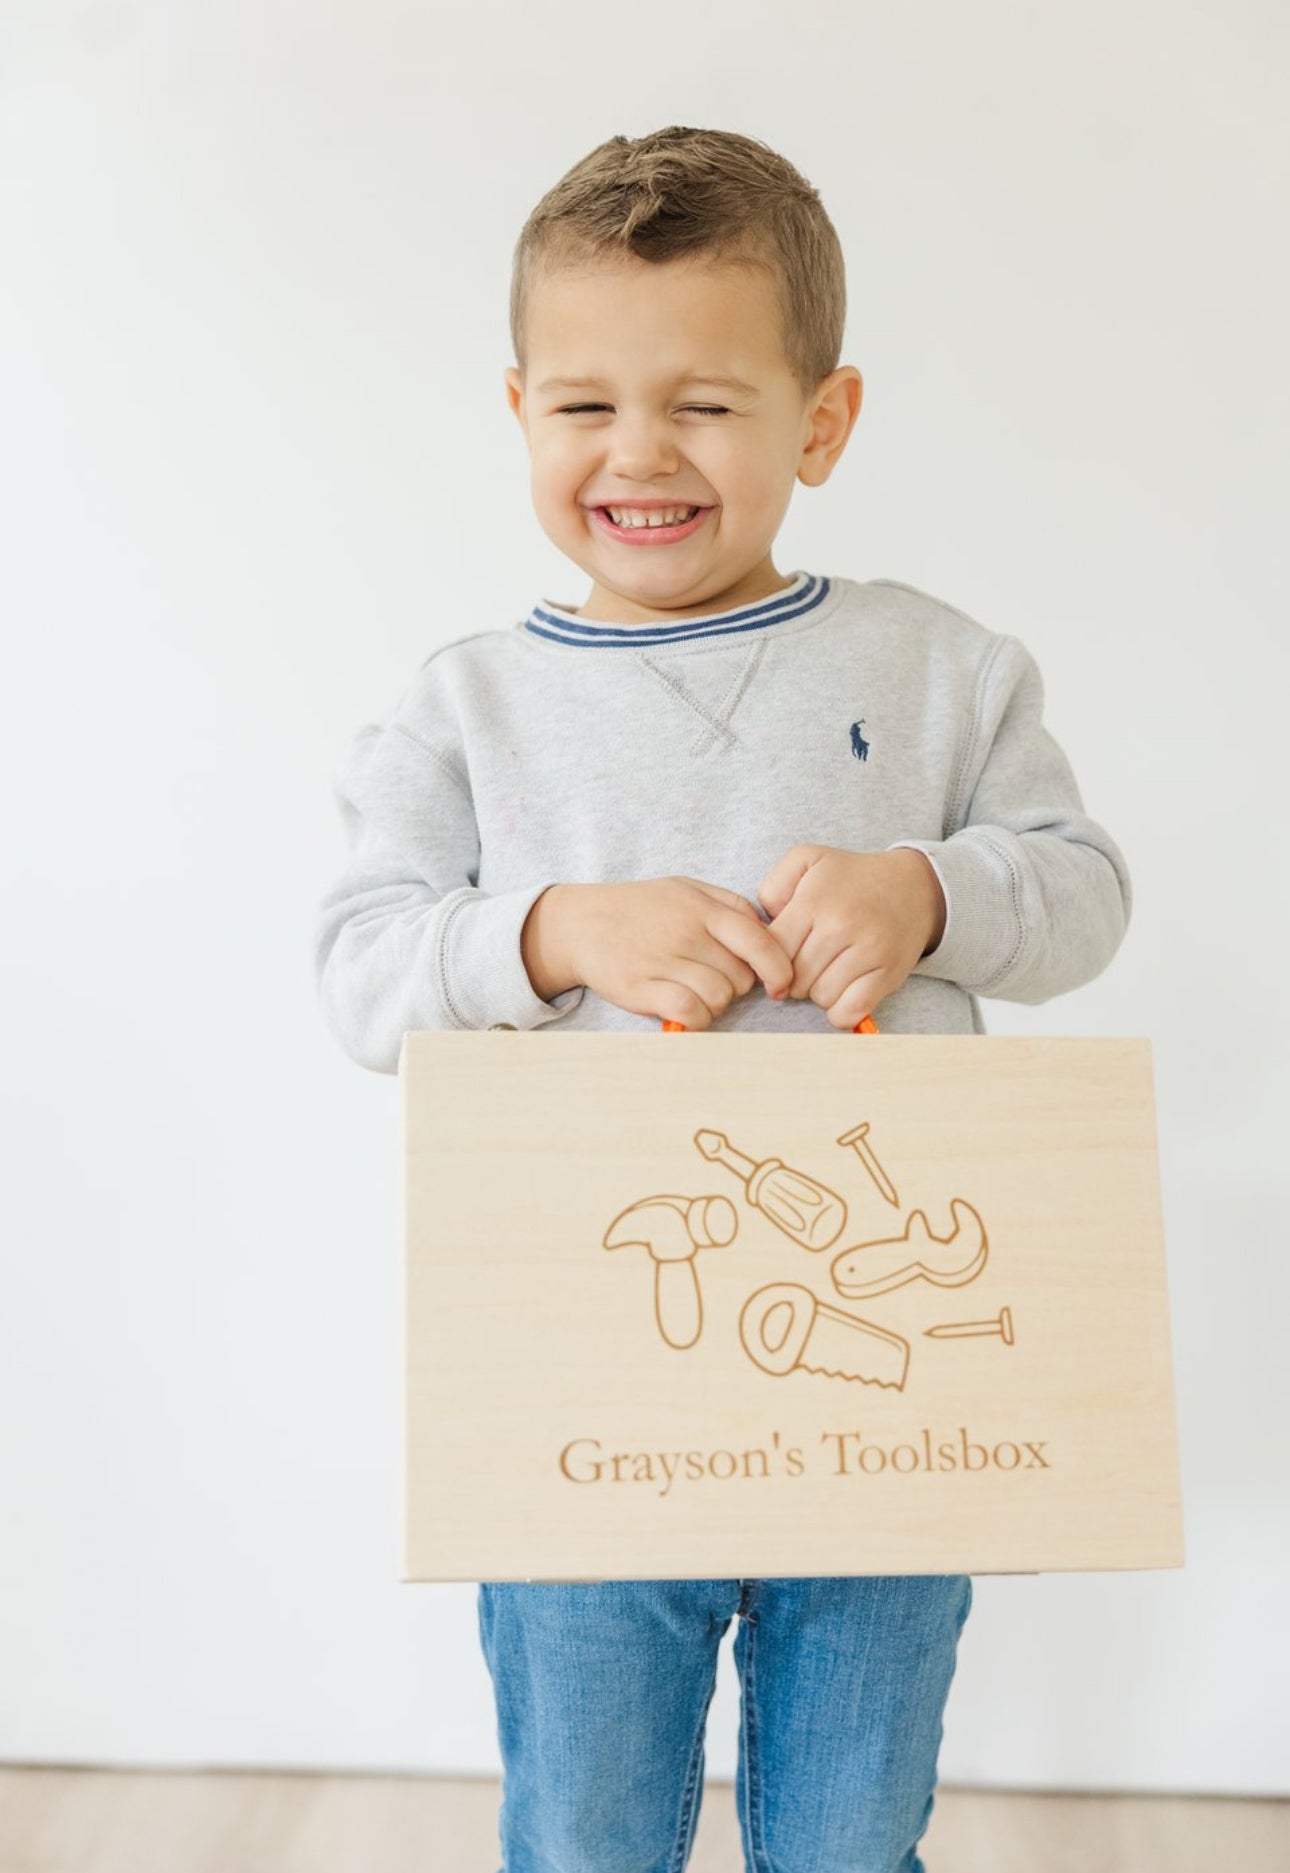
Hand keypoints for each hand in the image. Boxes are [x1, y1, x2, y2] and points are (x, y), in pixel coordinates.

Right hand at [522, 877, 794, 1028]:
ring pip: (719, 998)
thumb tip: (769, 936)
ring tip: (691, 991)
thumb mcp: (688, 889)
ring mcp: (663, 960)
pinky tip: (683, 1011)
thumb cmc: (642, 908)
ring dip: (713, 1003)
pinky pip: (690, 1013)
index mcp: (704, 908)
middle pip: (742, 977)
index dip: (779, 969)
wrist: (580, 923)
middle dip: (735, 985)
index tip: (780, 985)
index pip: (760, 941)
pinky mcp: (641, 987)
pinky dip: (695, 1019)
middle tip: (710, 978)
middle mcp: (686, 932)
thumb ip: (730, 907)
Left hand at [756, 845, 945, 1029]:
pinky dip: (841, 1010)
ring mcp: (867, 951)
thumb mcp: (807, 860)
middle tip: (808, 962)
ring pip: (820, 997)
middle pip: (795, 978)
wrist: (912, 887)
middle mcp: (840, 926)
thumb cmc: (851, 877)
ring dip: (819, 992)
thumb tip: (762, 927)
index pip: (773, 951)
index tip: (782, 956)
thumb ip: (773, 886)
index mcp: (814, 901)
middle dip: (795, 977)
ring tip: (828, 970)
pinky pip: (849, 1011)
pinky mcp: (888, 973)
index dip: (771, 960)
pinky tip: (844, 991)